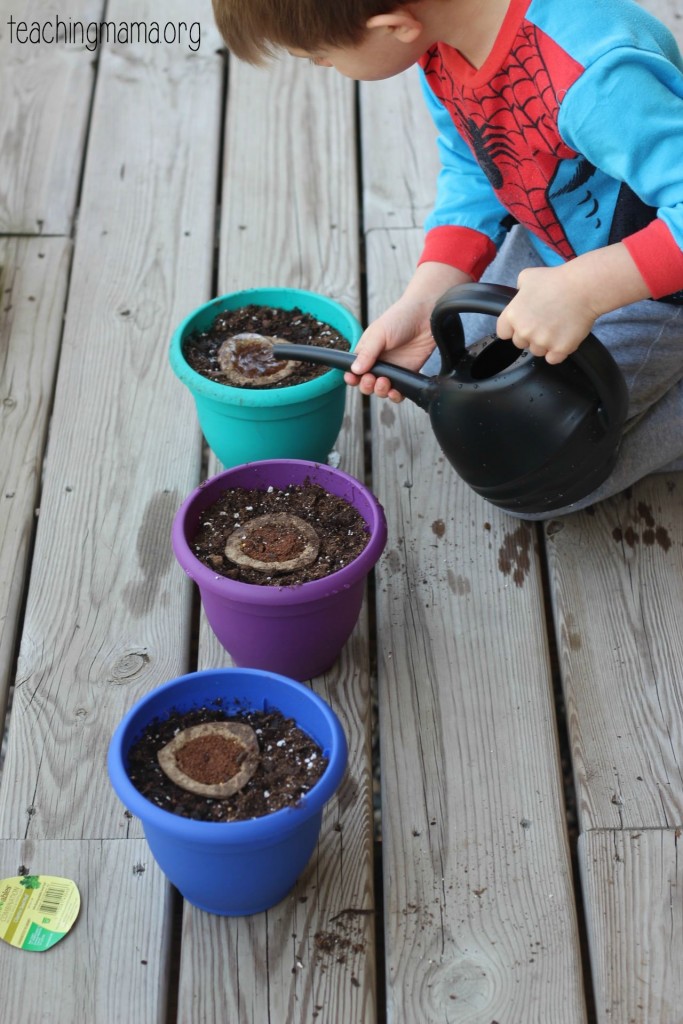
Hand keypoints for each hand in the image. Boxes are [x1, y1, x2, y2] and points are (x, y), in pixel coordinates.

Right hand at [347, 262, 471, 400]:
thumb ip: (367, 352)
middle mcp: (378, 362)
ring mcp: (393, 369)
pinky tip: (395, 391)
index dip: (352, 377)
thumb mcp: (379, 333)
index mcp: (367, 351)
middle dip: (366, 385)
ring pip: (381, 390)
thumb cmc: (400, 317)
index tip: (353, 378)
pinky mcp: (407, 374)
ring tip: (384, 382)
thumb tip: (355, 370)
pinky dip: (395, 396)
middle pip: (366, 383)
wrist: (426, 315)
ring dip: (380, 391)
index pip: (354, 370)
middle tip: (371, 379)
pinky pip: (399, 391)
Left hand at [496, 245, 650, 363]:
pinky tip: (563, 337)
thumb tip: (519, 294)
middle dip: (530, 336)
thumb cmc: (556, 279)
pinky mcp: (560, 349)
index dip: (513, 329)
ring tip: (556, 327)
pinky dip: (558, 351)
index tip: (523, 324)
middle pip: (521, 344)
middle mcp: (524, 331)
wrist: (583, 287)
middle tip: (544, 322)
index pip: (503, 333)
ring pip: (537, 351)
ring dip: (545, 344)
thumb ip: (518, 289)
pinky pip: (553, 359)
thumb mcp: (527, 276)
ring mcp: (542, 342)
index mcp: (512, 316)